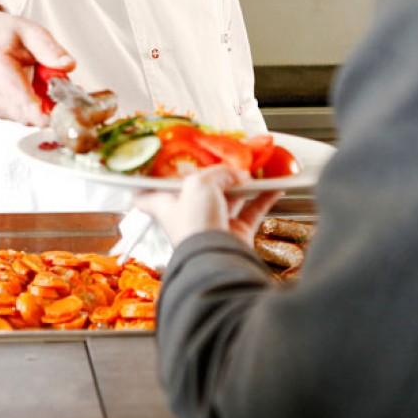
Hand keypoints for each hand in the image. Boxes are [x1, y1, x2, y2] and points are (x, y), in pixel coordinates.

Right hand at [0, 0, 73, 125]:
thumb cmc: (8, 35)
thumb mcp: (32, 32)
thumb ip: (50, 49)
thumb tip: (67, 65)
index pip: (17, 95)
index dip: (37, 111)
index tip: (56, 118)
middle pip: (22, 112)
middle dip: (47, 108)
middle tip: (63, 89)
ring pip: (25, 117)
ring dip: (41, 107)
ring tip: (45, 82)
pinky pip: (21, 116)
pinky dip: (33, 108)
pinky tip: (34, 89)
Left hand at [135, 164, 281, 249]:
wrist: (216, 257)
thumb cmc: (195, 222)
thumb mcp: (200, 184)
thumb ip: (219, 173)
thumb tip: (239, 175)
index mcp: (166, 204)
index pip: (146, 195)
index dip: (143, 182)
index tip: (144, 169)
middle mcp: (188, 214)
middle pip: (199, 190)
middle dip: (214, 175)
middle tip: (226, 160)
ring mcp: (213, 224)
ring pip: (229, 199)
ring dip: (243, 185)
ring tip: (255, 170)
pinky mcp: (235, 233)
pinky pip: (252, 211)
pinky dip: (264, 198)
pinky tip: (275, 186)